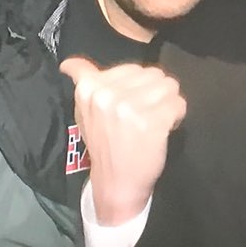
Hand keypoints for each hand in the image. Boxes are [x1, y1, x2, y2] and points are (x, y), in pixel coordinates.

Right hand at [59, 57, 185, 225]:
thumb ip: (83, 82)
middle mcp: (108, 94)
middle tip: (144, 116)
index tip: (128, 107)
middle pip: (153, 73)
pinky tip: (164, 129)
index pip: (130, 68)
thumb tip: (67, 63)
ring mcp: (130, 107)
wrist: (116, 183)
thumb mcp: (85, 110)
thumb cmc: (103, 144)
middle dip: (154, 93)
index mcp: (89, 88)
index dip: (136, 87)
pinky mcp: (152, 120)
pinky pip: (178, 103)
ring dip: (167, 103)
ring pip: (169, 85)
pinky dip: (176, 116)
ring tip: (153, 122)